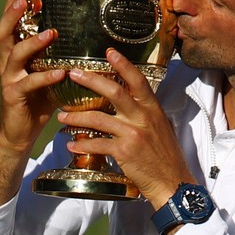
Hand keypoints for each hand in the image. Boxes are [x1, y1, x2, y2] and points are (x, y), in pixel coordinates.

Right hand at [0, 0, 65, 205]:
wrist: (20, 134)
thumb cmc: (38, 100)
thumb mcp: (47, 73)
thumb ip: (56, 56)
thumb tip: (84, 37)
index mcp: (15, 54)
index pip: (12, 24)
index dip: (14, 5)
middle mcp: (8, 62)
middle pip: (4, 32)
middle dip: (13, 14)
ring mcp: (9, 79)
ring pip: (15, 54)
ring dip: (33, 42)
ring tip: (50, 33)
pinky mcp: (13, 96)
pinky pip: (29, 83)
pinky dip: (45, 77)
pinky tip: (60, 72)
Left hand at [57, 48, 194, 208]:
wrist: (173, 182)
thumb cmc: (166, 157)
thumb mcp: (161, 128)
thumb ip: (146, 114)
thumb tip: (133, 103)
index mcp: (153, 109)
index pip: (138, 81)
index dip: (123, 64)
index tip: (109, 52)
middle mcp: (143, 118)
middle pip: (114, 92)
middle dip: (91, 81)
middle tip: (73, 74)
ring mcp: (133, 134)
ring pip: (98, 118)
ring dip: (76, 117)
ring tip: (61, 116)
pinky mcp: (124, 151)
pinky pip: (97, 144)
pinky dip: (82, 144)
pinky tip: (71, 145)